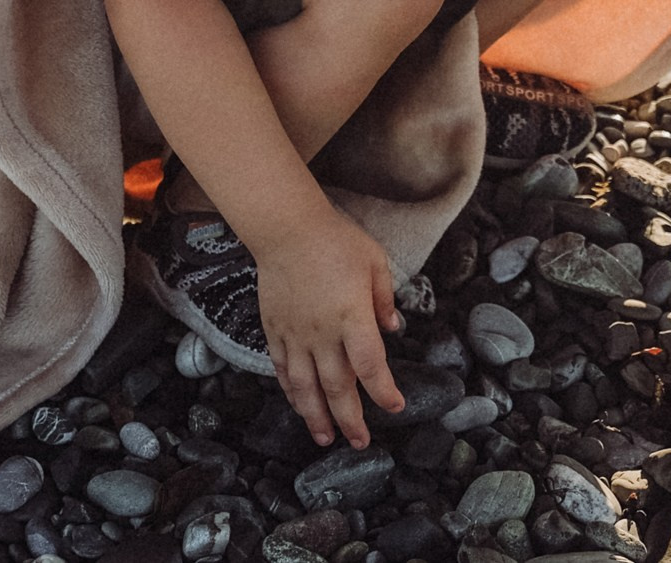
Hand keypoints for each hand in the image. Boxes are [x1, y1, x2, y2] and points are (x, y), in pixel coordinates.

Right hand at [250, 206, 404, 448]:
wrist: (285, 228)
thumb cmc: (335, 240)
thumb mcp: (374, 262)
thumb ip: (385, 299)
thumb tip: (394, 328)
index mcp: (352, 317)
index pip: (370, 366)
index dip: (383, 391)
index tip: (395, 406)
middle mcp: (323, 333)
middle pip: (337, 387)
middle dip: (350, 420)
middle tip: (360, 442)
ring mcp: (296, 335)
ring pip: (305, 387)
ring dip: (316, 417)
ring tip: (326, 439)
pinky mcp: (275, 331)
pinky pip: (283, 369)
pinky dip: (292, 392)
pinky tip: (299, 405)